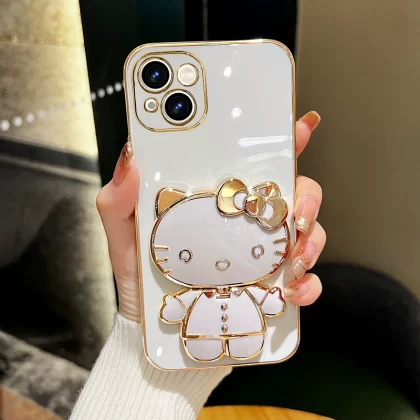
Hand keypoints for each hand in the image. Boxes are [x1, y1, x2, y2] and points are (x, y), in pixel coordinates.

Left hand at [96, 111, 325, 321]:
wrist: (151, 329)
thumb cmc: (142, 277)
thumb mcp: (124, 236)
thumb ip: (119, 200)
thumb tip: (130, 158)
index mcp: (216, 199)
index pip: (253, 162)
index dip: (281, 140)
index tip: (299, 128)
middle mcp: (244, 221)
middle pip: (292, 192)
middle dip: (307, 197)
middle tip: (295, 213)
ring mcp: (261, 252)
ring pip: (306, 231)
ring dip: (311, 240)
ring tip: (294, 259)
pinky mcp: (269, 285)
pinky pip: (304, 279)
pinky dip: (308, 284)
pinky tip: (293, 291)